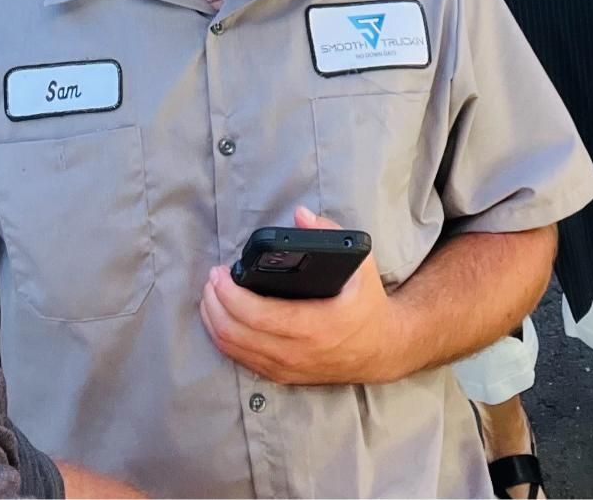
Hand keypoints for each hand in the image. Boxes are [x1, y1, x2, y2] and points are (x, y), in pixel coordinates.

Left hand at [199, 207, 400, 385]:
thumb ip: (331, 235)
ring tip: (209, 296)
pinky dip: (225, 339)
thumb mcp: (361, 266)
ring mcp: (288, 368)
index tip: (219, 273)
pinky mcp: (283, 376)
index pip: (258, 315)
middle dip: (214, 304)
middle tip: (211, 280)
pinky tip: (220, 320)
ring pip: (234, 350)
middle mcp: (298, 352)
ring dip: (214, 322)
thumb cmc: (367, 304)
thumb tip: (300, 215)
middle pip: (237, 334)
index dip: (230, 294)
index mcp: (316, 325)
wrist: (382, 349)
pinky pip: (242, 361)